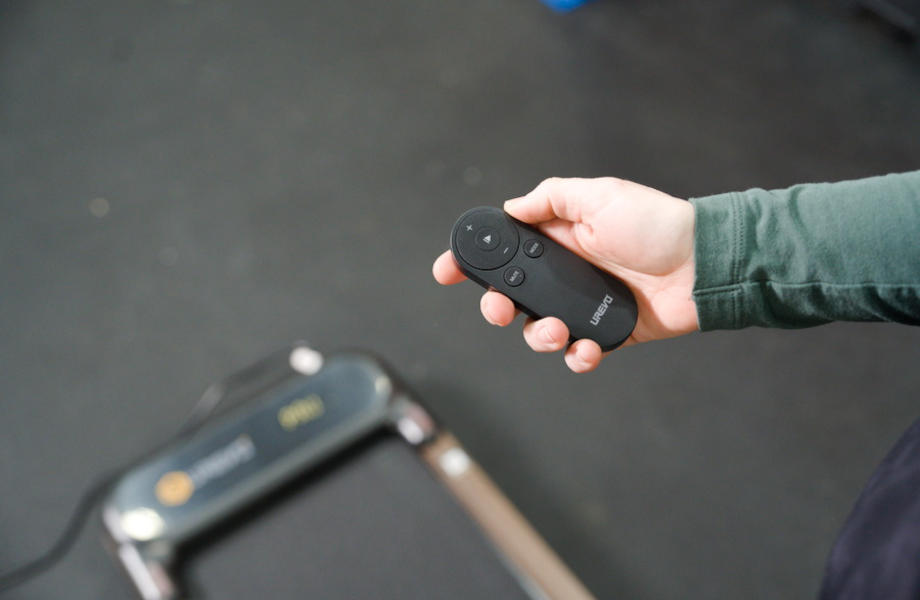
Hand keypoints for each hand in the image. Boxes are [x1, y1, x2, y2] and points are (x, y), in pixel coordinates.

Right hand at [433, 177, 698, 372]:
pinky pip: (579, 352)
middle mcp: (566, 273)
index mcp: (559, 239)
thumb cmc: (657, 223)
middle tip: (498, 309)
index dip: (472, 261)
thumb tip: (511, 207)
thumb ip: (551, 198)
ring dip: (538, 336)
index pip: (504, 250)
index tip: (446, 271)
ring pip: (539, 329)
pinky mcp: (608, 332)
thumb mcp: (599, 195)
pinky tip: (586, 347)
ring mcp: (584, 305)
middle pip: (512, 296)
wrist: (704, 263)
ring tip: (556, 331)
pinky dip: (577, 355)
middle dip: (495, 307)